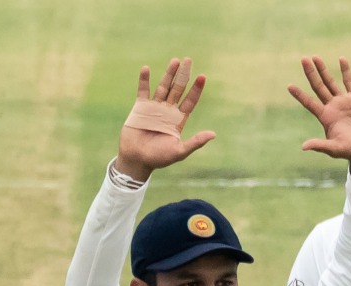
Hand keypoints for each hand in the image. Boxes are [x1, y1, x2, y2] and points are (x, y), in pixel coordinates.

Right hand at [116, 58, 216, 181]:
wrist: (137, 159)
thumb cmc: (159, 158)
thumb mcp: (179, 151)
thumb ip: (195, 142)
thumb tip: (213, 134)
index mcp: (178, 120)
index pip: (190, 101)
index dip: (196, 89)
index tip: (202, 77)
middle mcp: (168, 111)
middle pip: (177, 89)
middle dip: (183, 75)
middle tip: (188, 60)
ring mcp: (154, 108)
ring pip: (163, 87)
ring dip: (168, 74)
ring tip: (175, 61)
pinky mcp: (140, 108)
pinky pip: (143, 91)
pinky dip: (144, 80)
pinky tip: (146, 69)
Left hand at [288, 56, 350, 186]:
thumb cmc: (350, 150)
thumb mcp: (335, 149)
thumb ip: (320, 146)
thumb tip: (303, 147)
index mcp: (325, 117)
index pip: (309, 103)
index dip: (300, 95)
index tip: (289, 86)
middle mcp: (332, 107)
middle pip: (318, 87)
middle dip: (311, 73)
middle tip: (303, 59)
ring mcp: (343, 101)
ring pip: (330, 82)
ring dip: (323, 70)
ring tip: (315, 57)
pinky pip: (349, 82)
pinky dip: (345, 71)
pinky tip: (341, 59)